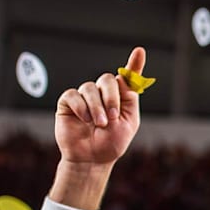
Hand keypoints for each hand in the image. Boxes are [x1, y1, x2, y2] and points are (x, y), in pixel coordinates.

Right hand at [55, 47, 144, 166]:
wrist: (92, 158)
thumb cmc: (112, 142)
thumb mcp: (128, 123)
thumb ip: (128, 101)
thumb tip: (125, 79)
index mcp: (121, 98)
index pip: (127, 77)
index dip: (134, 64)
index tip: (140, 51)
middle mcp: (103, 94)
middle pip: (108, 79)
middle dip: (112, 97)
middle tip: (113, 117)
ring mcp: (85, 97)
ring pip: (90, 88)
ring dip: (97, 107)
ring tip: (99, 124)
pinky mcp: (68, 102)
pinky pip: (74, 95)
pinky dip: (81, 108)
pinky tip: (85, 120)